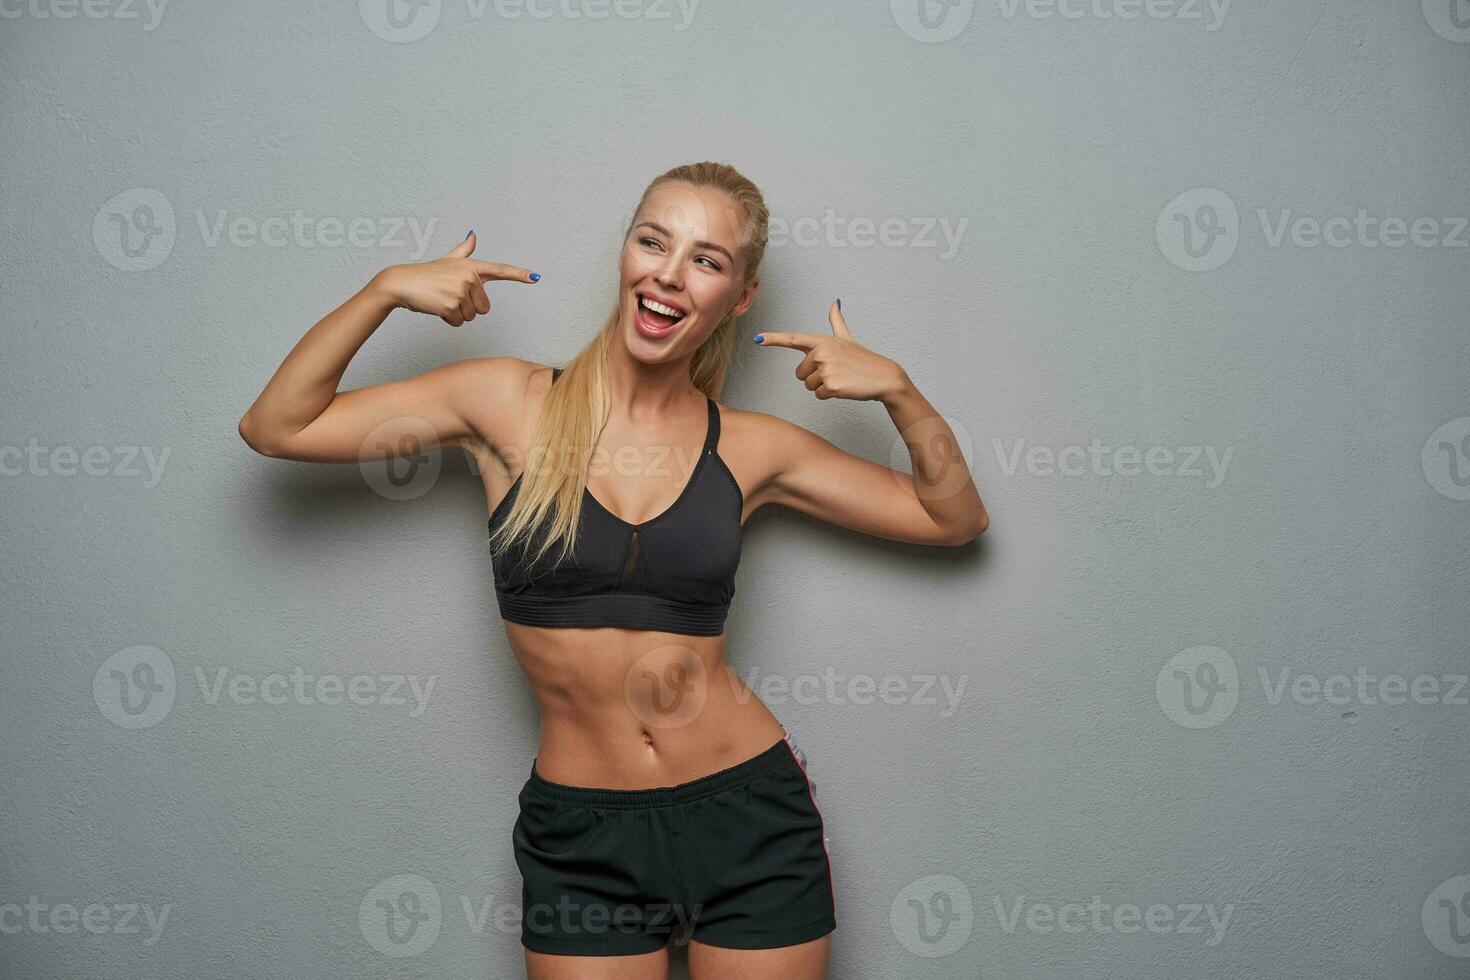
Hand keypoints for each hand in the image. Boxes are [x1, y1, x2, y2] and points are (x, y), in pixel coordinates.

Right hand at [374, 231, 537, 326]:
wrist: (402, 283)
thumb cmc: (426, 274)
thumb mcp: (448, 261)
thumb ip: (464, 251)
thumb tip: (473, 234)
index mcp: (472, 267)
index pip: (500, 270)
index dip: (519, 274)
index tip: (536, 277)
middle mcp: (470, 277)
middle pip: (484, 308)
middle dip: (468, 307)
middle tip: (449, 295)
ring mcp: (461, 291)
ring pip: (472, 317)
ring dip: (457, 314)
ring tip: (442, 299)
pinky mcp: (452, 305)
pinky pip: (459, 322)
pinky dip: (448, 319)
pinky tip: (437, 307)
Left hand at [754, 300, 911, 400]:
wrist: (883, 376)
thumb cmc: (863, 359)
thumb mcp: (847, 339)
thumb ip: (837, 322)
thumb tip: (835, 302)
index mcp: (822, 341)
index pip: (793, 339)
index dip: (773, 339)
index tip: (758, 339)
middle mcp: (821, 352)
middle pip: (800, 374)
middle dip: (815, 377)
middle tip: (835, 372)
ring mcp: (826, 368)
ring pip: (809, 386)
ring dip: (823, 386)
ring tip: (841, 378)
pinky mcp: (831, 385)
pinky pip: (818, 395)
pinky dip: (830, 395)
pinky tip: (844, 387)